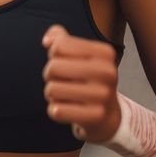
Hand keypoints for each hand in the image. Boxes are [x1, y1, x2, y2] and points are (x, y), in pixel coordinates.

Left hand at [41, 23, 121, 143]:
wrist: (107, 114)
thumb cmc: (88, 79)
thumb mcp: (80, 56)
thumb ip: (61, 40)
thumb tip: (47, 40)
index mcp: (105, 53)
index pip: (60, 46)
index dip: (54, 55)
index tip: (66, 63)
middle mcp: (108, 72)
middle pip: (53, 66)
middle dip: (49, 74)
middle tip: (62, 81)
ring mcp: (103, 95)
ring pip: (52, 89)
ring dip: (51, 94)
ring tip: (65, 95)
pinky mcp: (95, 116)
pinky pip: (57, 111)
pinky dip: (55, 110)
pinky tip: (67, 109)